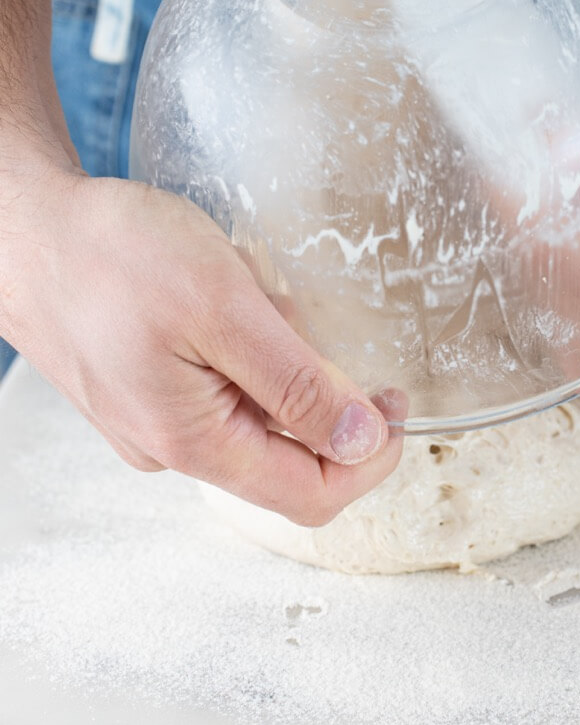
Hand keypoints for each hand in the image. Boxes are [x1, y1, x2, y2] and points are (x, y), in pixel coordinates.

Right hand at [0, 161, 403, 522]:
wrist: (19, 229)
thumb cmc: (110, 257)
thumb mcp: (224, 309)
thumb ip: (298, 384)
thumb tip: (363, 442)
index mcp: (198, 445)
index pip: (315, 495)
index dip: (372, 458)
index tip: (397, 402)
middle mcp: (174, 451)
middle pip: (287, 455)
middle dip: (316, 389)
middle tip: (302, 315)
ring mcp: (153, 425)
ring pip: (253, 414)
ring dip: (275, 362)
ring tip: (246, 292)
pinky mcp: (142, 394)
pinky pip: (217, 389)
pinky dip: (239, 349)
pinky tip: (215, 298)